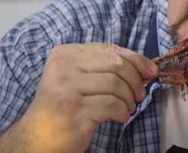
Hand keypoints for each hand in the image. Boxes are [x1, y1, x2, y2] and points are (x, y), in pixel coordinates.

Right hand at [19, 43, 157, 151]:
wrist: (37, 137)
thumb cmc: (63, 106)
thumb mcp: (78, 78)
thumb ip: (104, 67)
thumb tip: (145, 66)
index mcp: (64, 54)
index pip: (109, 49)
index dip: (135, 59)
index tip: (150, 70)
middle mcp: (63, 67)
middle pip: (116, 64)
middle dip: (135, 79)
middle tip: (140, 93)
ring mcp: (67, 89)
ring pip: (116, 84)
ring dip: (129, 98)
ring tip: (128, 107)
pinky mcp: (74, 111)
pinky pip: (112, 105)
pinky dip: (122, 111)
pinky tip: (120, 116)